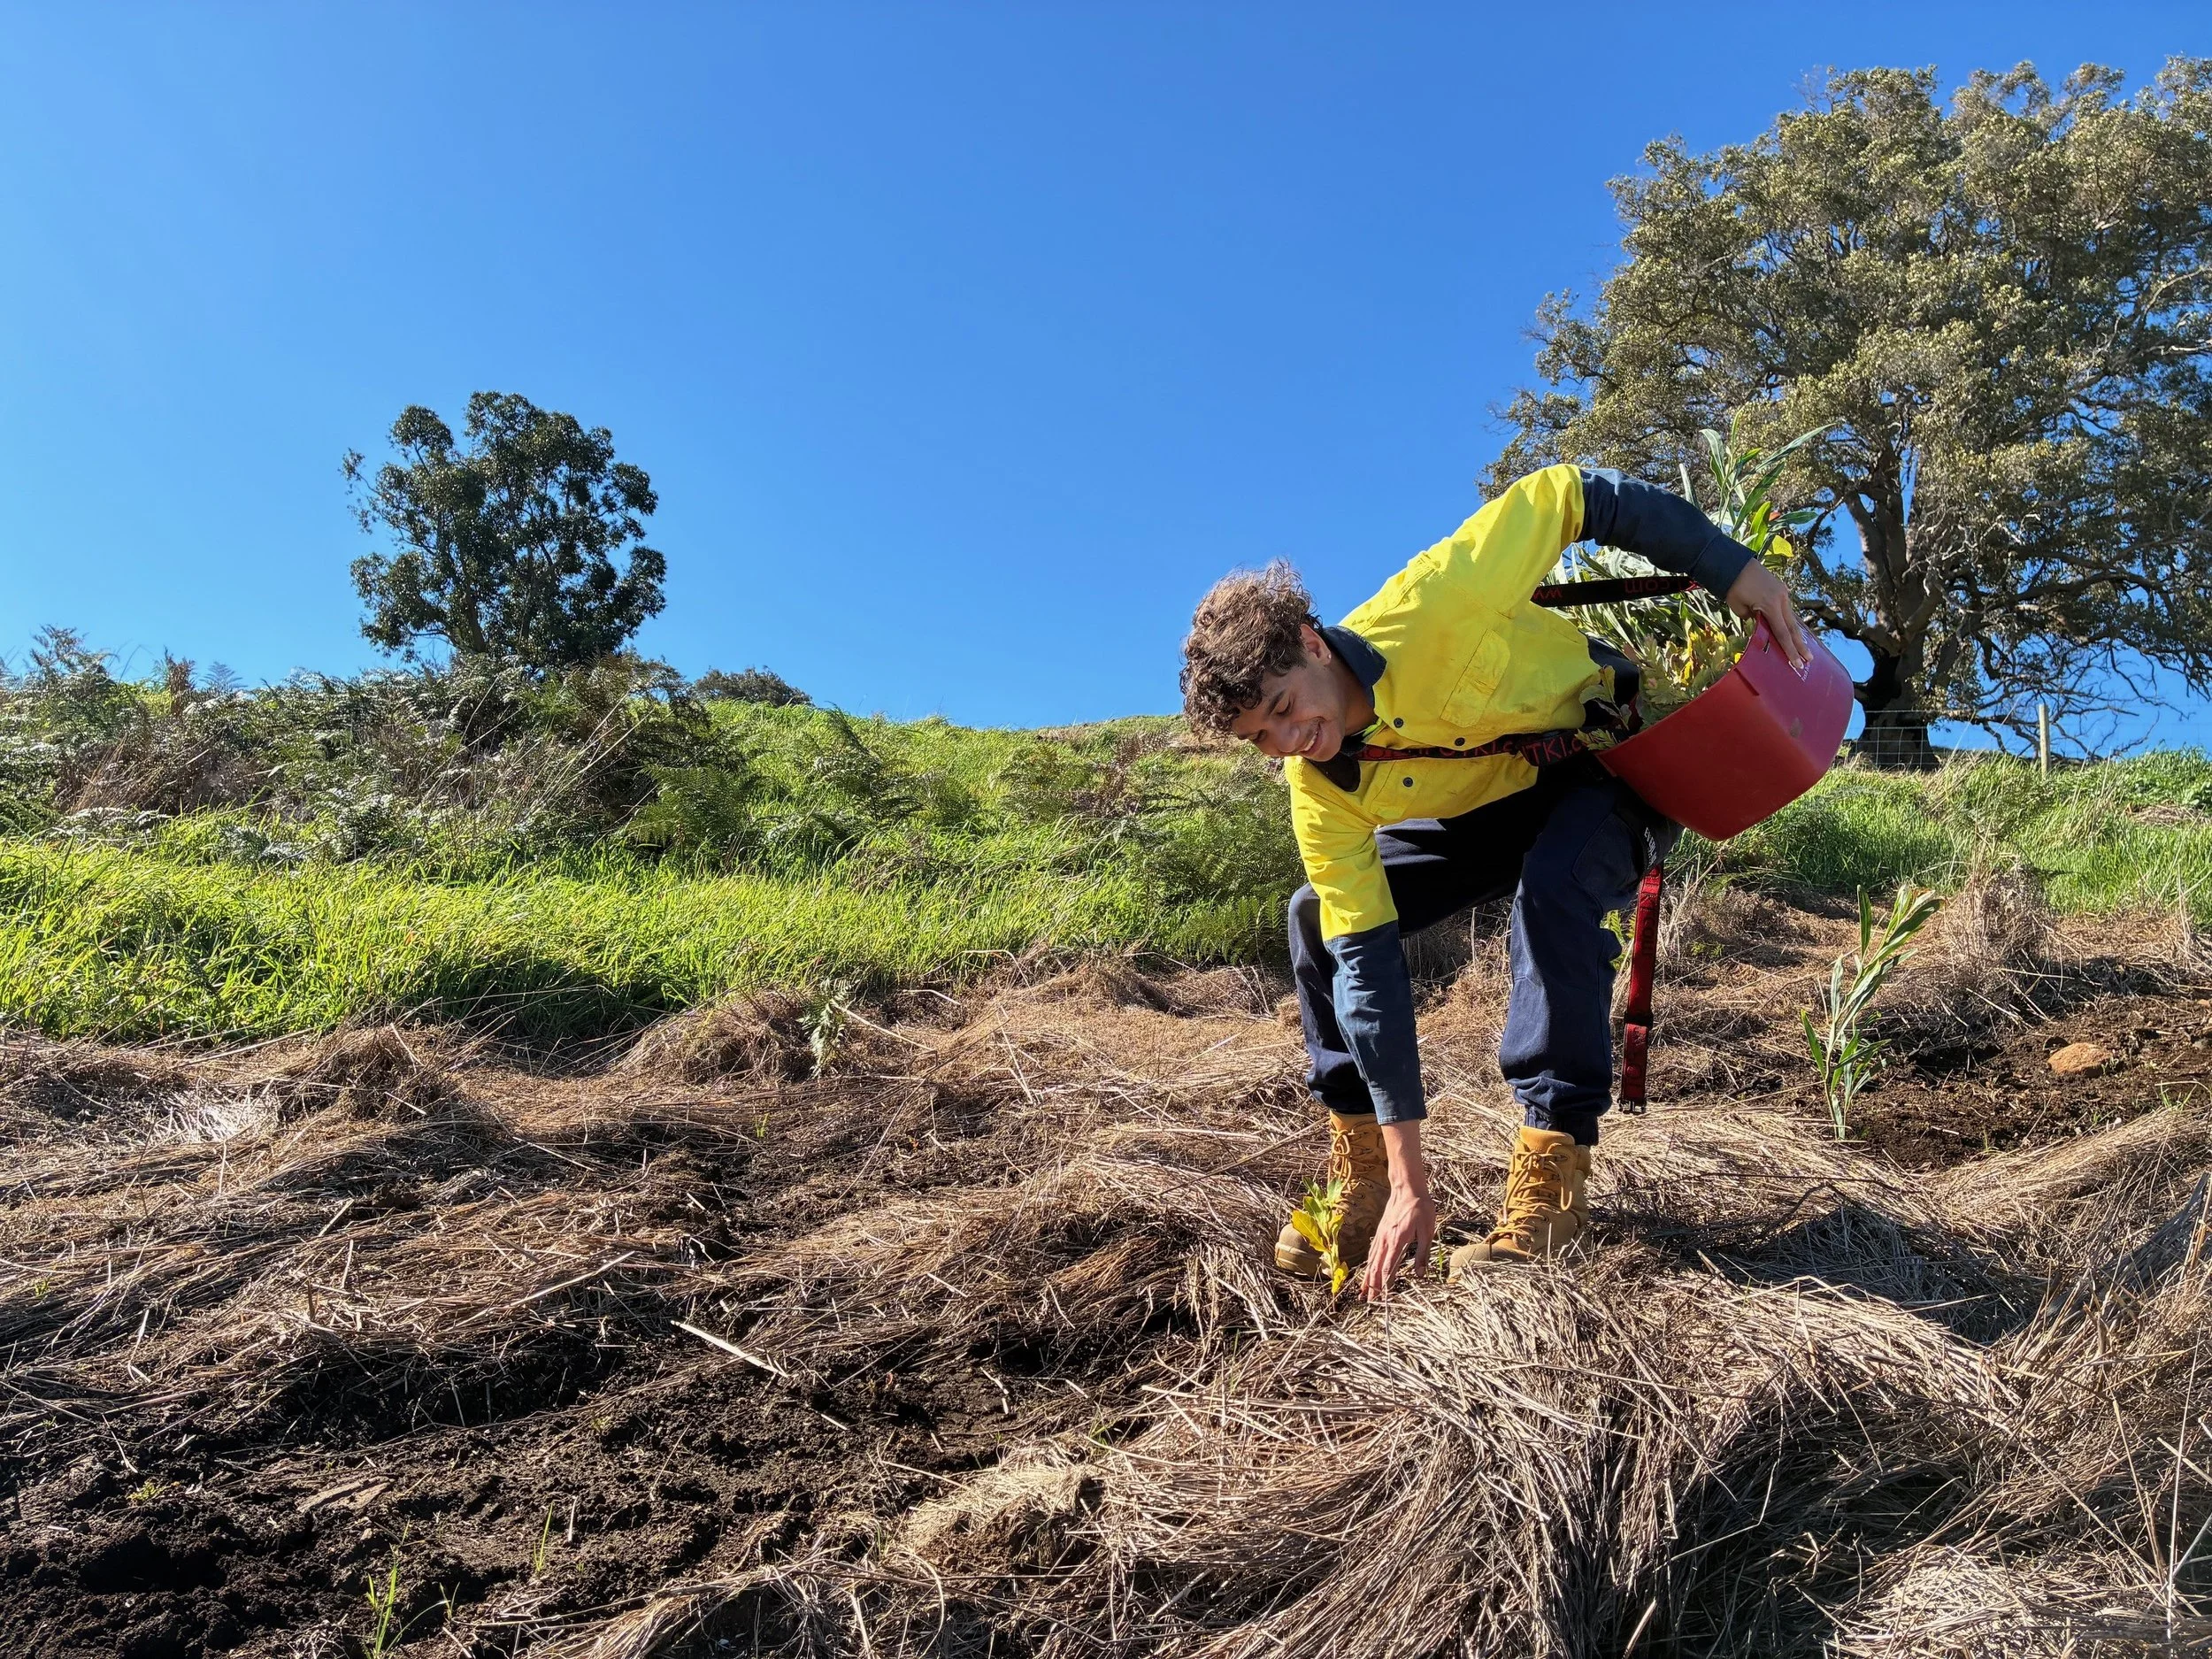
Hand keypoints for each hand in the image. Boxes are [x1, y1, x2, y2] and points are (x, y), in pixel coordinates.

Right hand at [1359, 1120, 1436, 1301]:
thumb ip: (1422, 1254)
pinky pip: (1372, 1251)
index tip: (1381, 1299)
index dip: (1384, 1284)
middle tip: (1369, 1302)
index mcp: (1397, 1240)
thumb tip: (1420, 1275)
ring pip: (1372, 1260)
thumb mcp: (1427, 1231)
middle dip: (1372, 1286)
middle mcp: (1385, 1240)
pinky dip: (1369, 1264)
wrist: (1407, 1187)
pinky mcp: (1381, 1231)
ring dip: (1368, 1277)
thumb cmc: (1421, 1208)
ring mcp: (1381, 1235)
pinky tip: (1368, 1270)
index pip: (1388, 1267)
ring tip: (1363, 1291)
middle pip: (1376, 1267)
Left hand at [1723, 561, 1811, 671]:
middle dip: (1800, 645)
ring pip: (1791, 617)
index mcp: (1771, 606)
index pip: (1782, 633)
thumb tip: (1762, 625)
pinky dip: (1789, 620)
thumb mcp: (1740, 609)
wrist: (1734, 564)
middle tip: (1808, 660)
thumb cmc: (1733, 588)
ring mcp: (1783, 592)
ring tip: (1802, 648)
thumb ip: (1753, 620)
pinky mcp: (1781, 588)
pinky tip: (1792, 630)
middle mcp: (1781, 599)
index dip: (1789, 650)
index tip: (1796, 663)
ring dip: (1796, 633)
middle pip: (1792, 627)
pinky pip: (1787, 608)